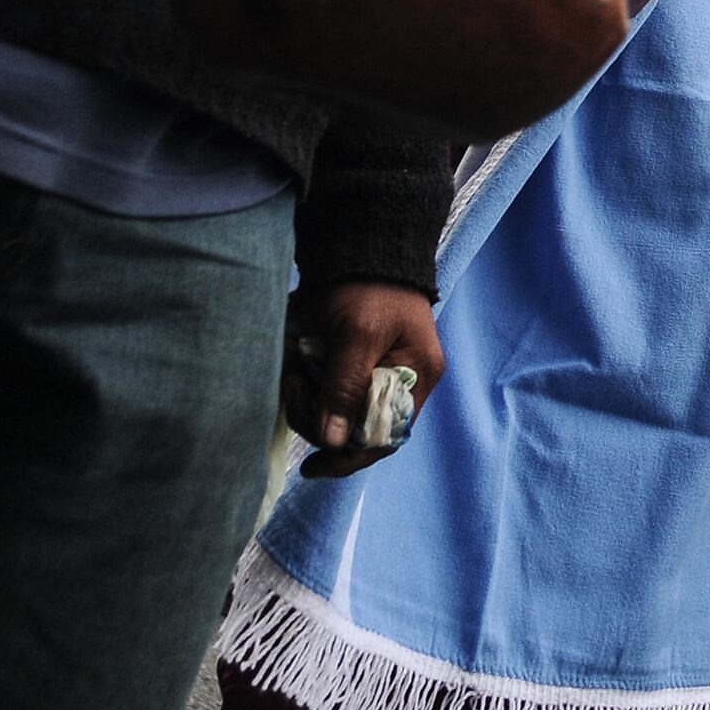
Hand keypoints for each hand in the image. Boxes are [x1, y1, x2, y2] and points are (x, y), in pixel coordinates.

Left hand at [285, 278, 446, 478]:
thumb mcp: (358, 334)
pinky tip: (295, 373)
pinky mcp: (352, 363)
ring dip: (310, 402)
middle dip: (322, 420)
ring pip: (338, 413)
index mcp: (416, 377)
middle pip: (358, 429)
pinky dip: (308, 388)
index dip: (351, 456)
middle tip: (294, 391)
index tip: (314, 467)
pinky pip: (328, 393)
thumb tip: (333, 441)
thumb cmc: (367, 285)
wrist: (359, 242)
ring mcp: (376, 373)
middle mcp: (400, 382)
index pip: (387, 436)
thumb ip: (346, 386)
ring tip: (292, 375)